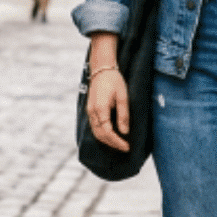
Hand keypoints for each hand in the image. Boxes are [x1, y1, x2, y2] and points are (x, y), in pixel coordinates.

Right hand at [86, 34, 128, 151]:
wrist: (102, 69)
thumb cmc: (114, 81)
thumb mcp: (123, 96)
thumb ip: (123, 115)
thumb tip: (125, 132)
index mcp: (100, 109)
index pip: (108, 132)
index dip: (117, 142)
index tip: (127, 147)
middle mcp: (92, 112)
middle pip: (100, 135)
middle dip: (112, 144)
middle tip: (125, 148)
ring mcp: (89, 111)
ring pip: (96, 132)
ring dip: (107, 140)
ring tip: (119, 143)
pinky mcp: (90, 110)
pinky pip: (95, 126)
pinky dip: (102, 134)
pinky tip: (111, 135)